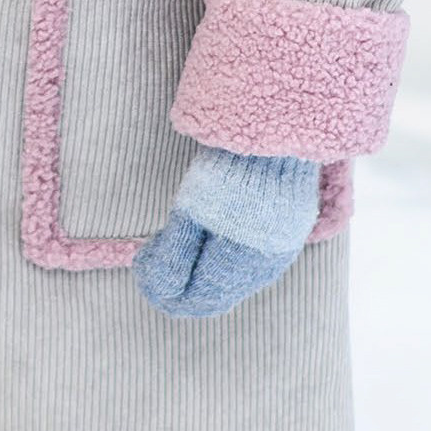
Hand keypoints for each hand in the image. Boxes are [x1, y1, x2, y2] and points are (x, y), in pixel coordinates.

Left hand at [135, 148, 319, 318]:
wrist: (273, 134)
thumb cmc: (228, 172)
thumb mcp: (191, 210)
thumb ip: (175, 253)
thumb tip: (161, 288)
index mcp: (240, 261)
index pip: (198, 296)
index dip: (167, 292)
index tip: (144, 277)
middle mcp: (265, 265)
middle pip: (217, 295)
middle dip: (182, 288)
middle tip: (153, 272)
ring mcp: (280, 252)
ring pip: (234, 284)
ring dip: (201, 278)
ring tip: (174, 258)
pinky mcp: (287, 236)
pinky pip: (251, 268)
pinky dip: (223, 267)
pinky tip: (207, 252)